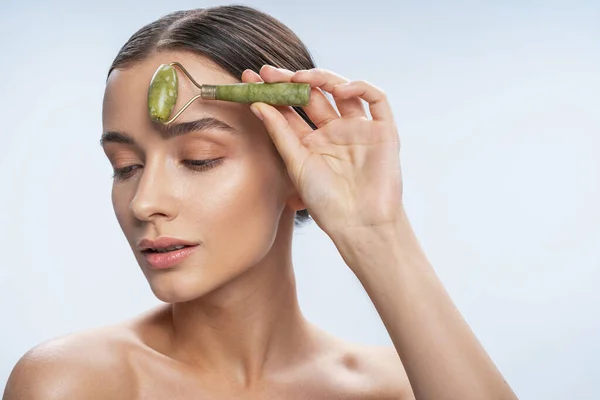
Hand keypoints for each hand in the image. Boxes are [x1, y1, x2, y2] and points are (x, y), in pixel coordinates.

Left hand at [242, 65, 402, 238]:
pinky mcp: (383, 130)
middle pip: (312, 96)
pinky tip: (339, 89)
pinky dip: (360, 87)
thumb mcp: (296, 164)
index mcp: (312, 142)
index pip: (289, 110)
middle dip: (290, 81)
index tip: (249, 80)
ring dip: (322, 78)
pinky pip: (376, 99)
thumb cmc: (327, 203)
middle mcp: (335, 132)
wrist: (359, 225)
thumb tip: (257, 104)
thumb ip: (279, 133)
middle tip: (268, 71)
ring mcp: (359, 129)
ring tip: (301, 78)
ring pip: (342, 91)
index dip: (271, 94)